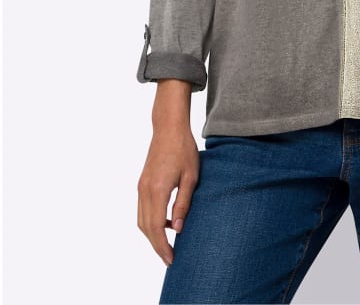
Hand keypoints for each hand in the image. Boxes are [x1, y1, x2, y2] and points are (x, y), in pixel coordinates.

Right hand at [137, 126, 198, 266]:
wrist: (169, 128)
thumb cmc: (184, 149)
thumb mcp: (190, 177)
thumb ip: (183, 204)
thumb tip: (178, 230)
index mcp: (157, 190)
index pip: (156, 227)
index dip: (162, 246)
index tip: (171, 259)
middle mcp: (144, 191)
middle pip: (145, 227)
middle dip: (156, 246)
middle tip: (169, 258)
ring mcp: (140, 187)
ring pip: (141, 220)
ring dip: (152, 235)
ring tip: (168, 244)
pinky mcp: (141, 183)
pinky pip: (142, 209)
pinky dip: (151, 221)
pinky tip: (167, 222)